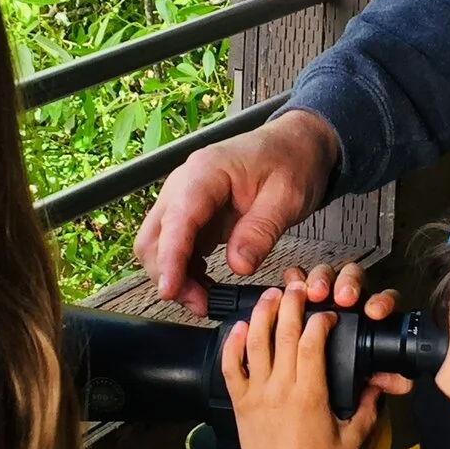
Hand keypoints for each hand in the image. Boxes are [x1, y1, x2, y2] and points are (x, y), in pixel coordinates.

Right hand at [137, 108, 340, 312]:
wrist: (296, 144)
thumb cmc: (292, 161)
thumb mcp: (287, 196)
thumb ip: (261, 231)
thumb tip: (238, 266)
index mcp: (205, 172)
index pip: (176, 220)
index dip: (169, 259)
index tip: (170, 291)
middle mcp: (185, 184)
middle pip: (154, 236)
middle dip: (168, 275)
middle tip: (200, 304)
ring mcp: (185, 200)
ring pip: (159, 245)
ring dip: (175, 276)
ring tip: (205, 301)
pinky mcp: (193, 215)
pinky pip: (176, 247)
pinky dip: (184, 270)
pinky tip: (205, 286)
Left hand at [221, 279, 377, 448]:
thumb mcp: (352, 439)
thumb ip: (368, 410)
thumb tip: (380, 387)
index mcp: (310, 394)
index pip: (312, 342)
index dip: (320, 321)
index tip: (327, 314)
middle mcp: (280, 388)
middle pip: (283, 333)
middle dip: (291, 304)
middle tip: (298, 288)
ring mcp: (256, 393)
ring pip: (255, 342)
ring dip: (262, 314)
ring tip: (270, 295)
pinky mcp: (239, 402)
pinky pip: (230, 366)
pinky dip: (232, 343)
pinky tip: (239, 327)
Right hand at [291, 262, 415, 411]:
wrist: (319, 376)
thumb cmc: (353, 367)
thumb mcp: (373, 376)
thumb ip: (392, 380)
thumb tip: (397, 382)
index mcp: (372, 314)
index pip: (384, 299)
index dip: (382, 302)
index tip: (374, 313)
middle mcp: (351, 299)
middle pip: (355, 277)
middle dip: (350, 284)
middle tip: (343, 298)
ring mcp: (327, 292)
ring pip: (328, 274)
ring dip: (322, 279)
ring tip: (315, 293)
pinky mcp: (302, 293)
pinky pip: (299, 278)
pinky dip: (295, 277)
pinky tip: (292, 282)